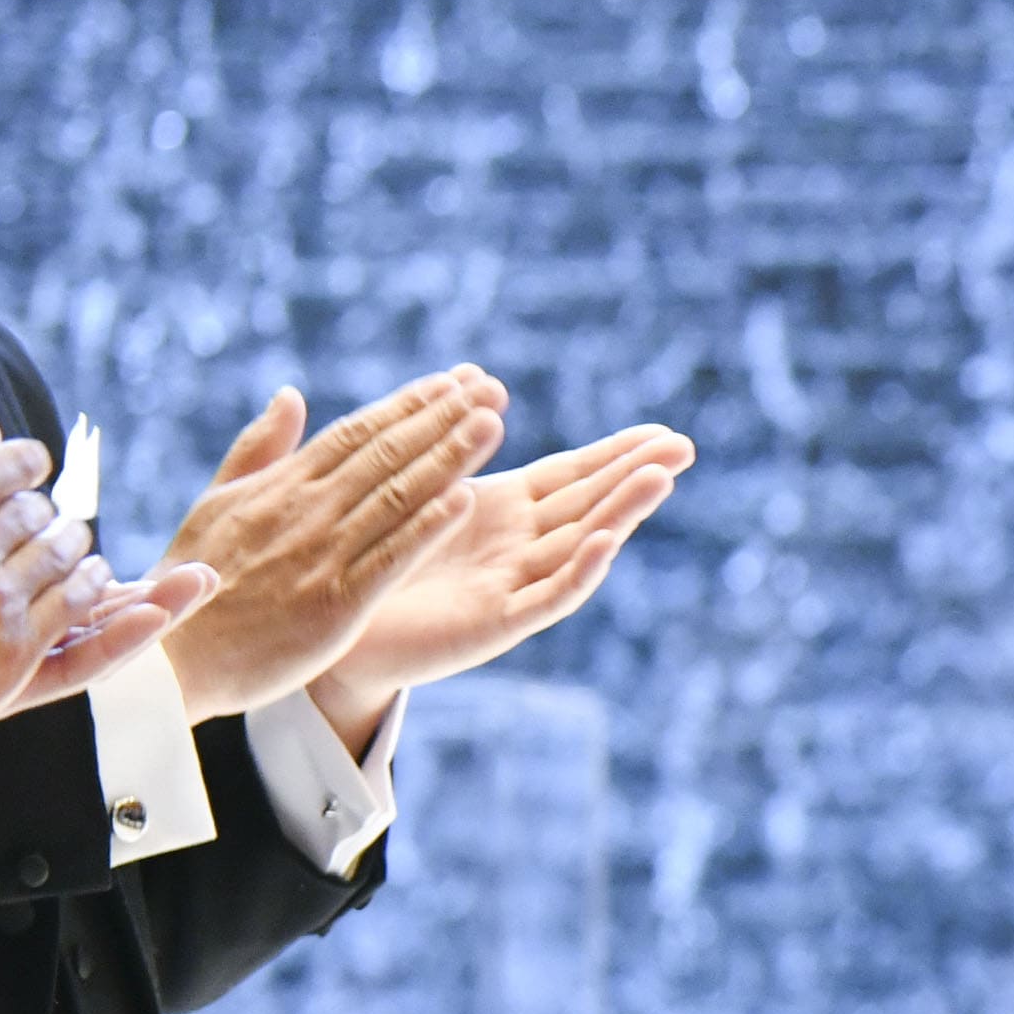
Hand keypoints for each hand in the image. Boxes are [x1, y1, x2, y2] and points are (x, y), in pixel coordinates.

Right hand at [0, 410, 210, 720]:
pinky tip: (96, 579)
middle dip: (39, 504)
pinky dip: (90, 585)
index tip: (30, 459)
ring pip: (60, 552)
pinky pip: (75, 603)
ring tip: (72, 538)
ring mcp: (0, 600)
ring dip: (70, 541)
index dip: (18, 458)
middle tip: (42, 508)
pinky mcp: (21, 648)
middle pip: (30, 511)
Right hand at [155, 370, 505, 717]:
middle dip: (441, 419)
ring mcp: (321, 557)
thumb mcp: (217, 503)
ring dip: (447, 459)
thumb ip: (259, 449)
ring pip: (395, 498)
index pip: (355, 434)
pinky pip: (388, 560)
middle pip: (385, 455)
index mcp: (280, 488)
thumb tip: (291, 395)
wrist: (168, 656)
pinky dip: (426, 528)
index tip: (451, 382)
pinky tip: (465, 501)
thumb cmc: (194, 579)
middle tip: (490, 388)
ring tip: (491, 425)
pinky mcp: (334, 605)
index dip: (406, 405)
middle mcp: (305, 513)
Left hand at [303, 423, 692, 740]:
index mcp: (500, 510)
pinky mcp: (494, 625)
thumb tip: (468, 374)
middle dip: (635, 474)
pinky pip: (545, 597)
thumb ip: (440, 441)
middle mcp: (519, 547)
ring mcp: (513, 586)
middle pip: (589, 504)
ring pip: (580, 544)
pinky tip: (604, 542)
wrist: (331, 640)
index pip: (570, 475)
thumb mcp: (403, 488)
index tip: (659, 431)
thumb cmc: (361, 565)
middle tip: (683, 446)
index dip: (615, 452)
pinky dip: (578, 572)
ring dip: (621, 513)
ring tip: (660, 479)